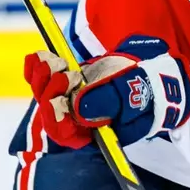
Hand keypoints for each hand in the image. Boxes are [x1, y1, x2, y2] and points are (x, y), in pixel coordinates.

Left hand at [23, 37, 189, 149]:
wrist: (151, 70)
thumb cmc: (146, 89)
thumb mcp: (132, 95)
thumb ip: (107, 101)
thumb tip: (78, 107)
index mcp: (93, 132)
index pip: (65, 133)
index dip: (55, 116)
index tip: (58, 98)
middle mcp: (78, 120)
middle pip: (50, 111)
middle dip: (49, 90)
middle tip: (62, 71)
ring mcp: (71, 100)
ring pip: (44, 92)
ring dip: (43, 75)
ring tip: (56, 60)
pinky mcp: (68, 82)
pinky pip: (44, 77)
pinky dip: (38, 66)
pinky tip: (38, 56)